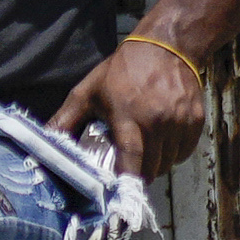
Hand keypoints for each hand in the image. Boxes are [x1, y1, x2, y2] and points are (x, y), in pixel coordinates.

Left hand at [52, 31, 206, 176]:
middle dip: (139, 174)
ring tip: (146, 148)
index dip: (127, 180)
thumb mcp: (88, 91)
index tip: (120, 193)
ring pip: (169, 163)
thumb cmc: (122, 71)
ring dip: (157, 163)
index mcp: (128, 115)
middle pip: (151, 168)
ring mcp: (179, 121)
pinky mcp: (195, 121)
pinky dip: (173, 152)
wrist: (166, 46)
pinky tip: (163, 139)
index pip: (131, 158)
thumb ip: (66, 119)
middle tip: (130, 166)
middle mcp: (156, 120)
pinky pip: (184, 152)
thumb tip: (44, 142)